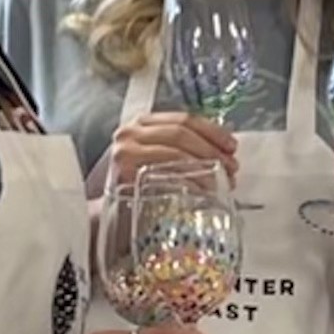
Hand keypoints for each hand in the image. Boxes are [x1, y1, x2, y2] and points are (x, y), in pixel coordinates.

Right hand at [107, 111, 238, 190]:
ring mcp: (126, 153)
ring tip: (221, 180)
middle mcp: (130, 133)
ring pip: (175, 150)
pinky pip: (165, 173)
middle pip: (181, 133)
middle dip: (211, 149)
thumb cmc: (133, 187)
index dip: (212, 130)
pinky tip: (202, 190)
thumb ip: (178, 151)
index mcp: (141, 124)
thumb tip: (220, 155)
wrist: (102, 214)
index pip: (183, 118)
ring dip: (204, 165)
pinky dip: (189, 180)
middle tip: (231, 167)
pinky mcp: (124, 174)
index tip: (231, 146)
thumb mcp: (154, 160)